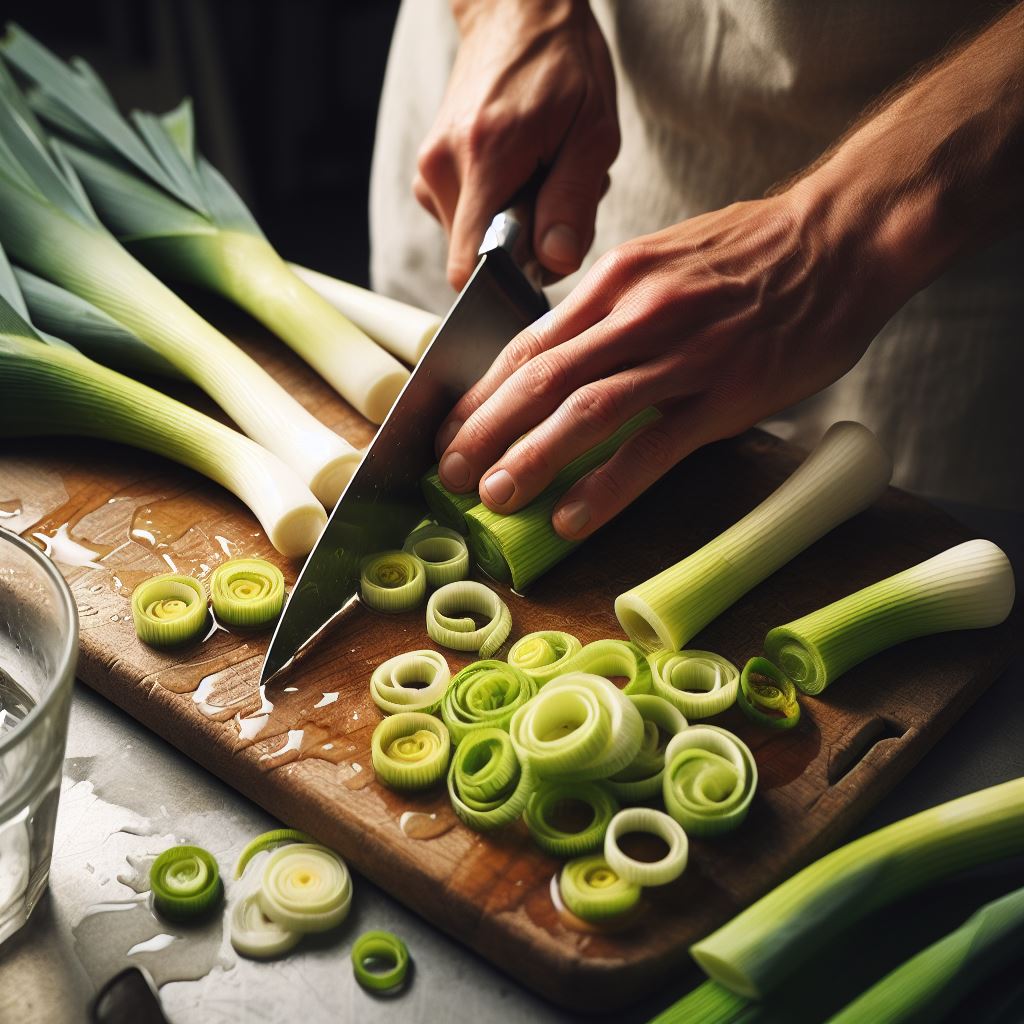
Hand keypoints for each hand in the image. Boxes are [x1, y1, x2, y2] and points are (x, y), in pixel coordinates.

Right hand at [414, 0, 618, 288]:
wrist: (516, 11)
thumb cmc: (562, 65)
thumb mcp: (593, 131)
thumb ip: (574, 203)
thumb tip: (555, 264)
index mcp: (485, 158)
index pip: (470, 267)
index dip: (506, 285)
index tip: (539, 268)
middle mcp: (443, 168)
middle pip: (476, 257)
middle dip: (521, 247)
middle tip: (555, 196)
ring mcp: (429, 170)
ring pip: (471, 240)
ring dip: (511, 227)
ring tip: (540, 177)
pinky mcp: (429, 171)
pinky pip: (464, 218)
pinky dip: (496, 210)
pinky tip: (520, 174)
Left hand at [433, 188, 906, 539]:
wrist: (837, 240)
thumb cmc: (748, 255)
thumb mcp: (662, 262)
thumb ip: (608, 309)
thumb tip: (558, 354)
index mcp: (615, 281)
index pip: (528, 342)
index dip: (482, 393)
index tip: (451, 429)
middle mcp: (636, 313)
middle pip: (540, 378)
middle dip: (485, 429)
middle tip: (450, 475)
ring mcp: (680, 354)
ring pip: (585, 411)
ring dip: (531, 458)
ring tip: (495, 498)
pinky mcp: (723, 395)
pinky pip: (653, 447)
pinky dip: (607, 486)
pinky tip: (573, 518)